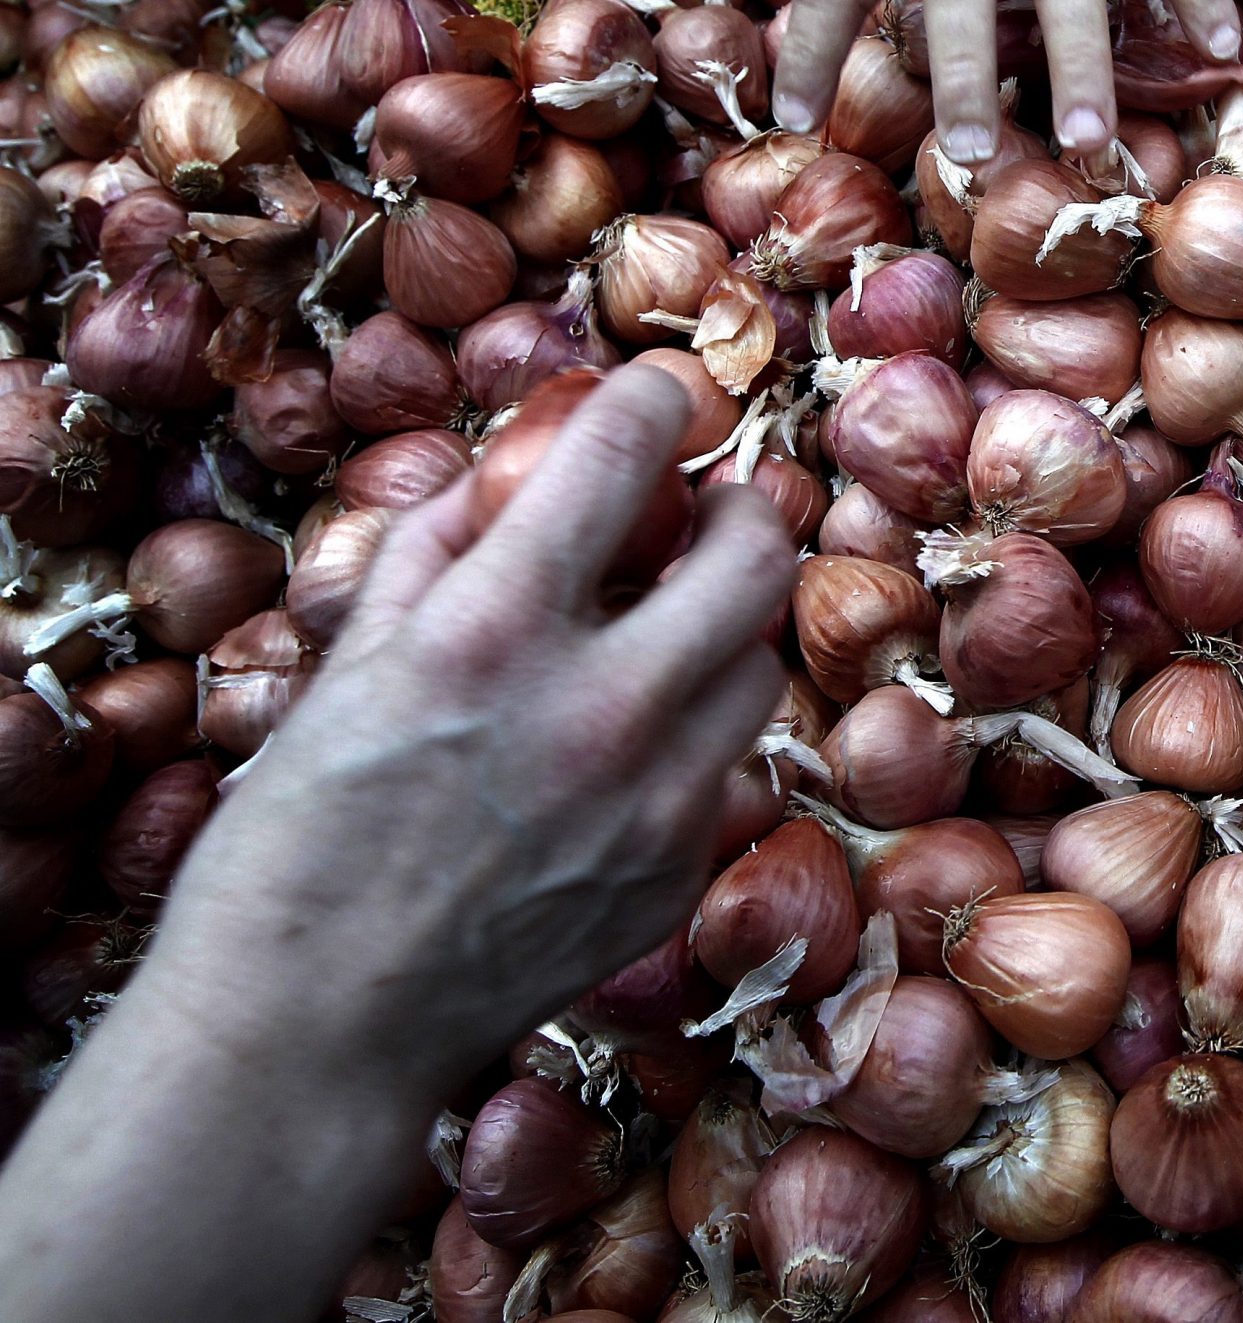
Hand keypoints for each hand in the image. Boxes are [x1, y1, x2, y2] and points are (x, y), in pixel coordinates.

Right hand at [142, 366, 792, 1094]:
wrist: (309, 1035)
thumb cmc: (294, 845)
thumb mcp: (347, 663)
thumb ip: (442, 547)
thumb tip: (516, 467)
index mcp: (495, 630)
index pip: (622, 453)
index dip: (649, 400)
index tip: (656, 396)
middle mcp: (600, 706)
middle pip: (757, 551)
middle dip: (736, 510)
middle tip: (703, 515)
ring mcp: (657, 799)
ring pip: (758, 663)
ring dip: (719, 630)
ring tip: (656, 639)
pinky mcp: (678, 872)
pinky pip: (728, 769)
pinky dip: (692, 741)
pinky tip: (625, 756)